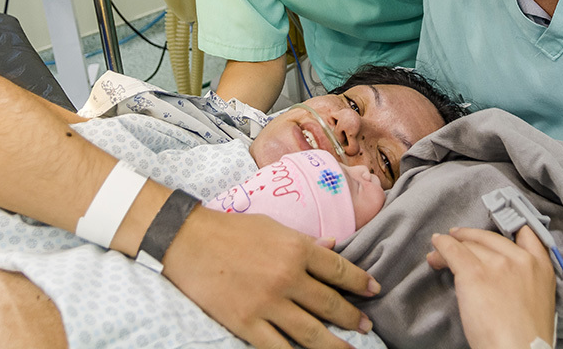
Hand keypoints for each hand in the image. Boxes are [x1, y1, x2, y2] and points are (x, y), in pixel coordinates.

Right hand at [163, 207, 379, 348]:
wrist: (188, 240)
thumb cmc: (232, 229)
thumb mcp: (275, 226)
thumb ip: (305, 241)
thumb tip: (333, 246)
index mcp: (297, 248)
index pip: (339, 268)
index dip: (360, 281)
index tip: (374, 290)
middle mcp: (288, 276)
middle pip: (329, 303)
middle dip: (351, 317)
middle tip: (366, 327)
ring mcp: (267, 303)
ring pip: (310, 331)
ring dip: (334, 344)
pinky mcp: (246, 323)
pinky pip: (277, 348)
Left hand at [428, 226, 555, 348]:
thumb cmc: (527, 338)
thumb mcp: (539, 302)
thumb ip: (527, 281)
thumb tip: (504, 278)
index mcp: (541, 267)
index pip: (526, 234)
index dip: (508, 229)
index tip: (495, 234)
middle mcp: (520, 259)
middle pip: (490, 239)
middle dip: (471, 239)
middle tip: (458, 240)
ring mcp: (497, 264)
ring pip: (469, 245)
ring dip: (452, 247)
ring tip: (439, 252)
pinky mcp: (474, 273)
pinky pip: (453, 251)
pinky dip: (442, 247)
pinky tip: (436, 247)